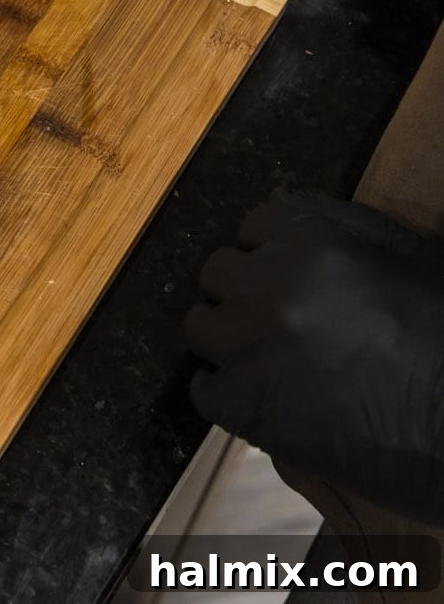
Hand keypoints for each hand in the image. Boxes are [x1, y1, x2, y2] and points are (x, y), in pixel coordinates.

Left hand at [186, 190, 443, 525]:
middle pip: (218, 272)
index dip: (270, 251)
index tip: (285, 274)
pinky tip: (264, 397)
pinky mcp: (242, 403)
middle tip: (277, 319)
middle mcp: (270, 284)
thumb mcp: (403, 258)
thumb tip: (277, 200)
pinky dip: (227, 393)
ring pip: (201, 325)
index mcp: (312, 240)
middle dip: (244, 291)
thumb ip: (337, 225)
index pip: (254, 225)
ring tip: (267, 357)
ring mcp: (250, 344)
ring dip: (227, 338)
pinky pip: (203, 387)